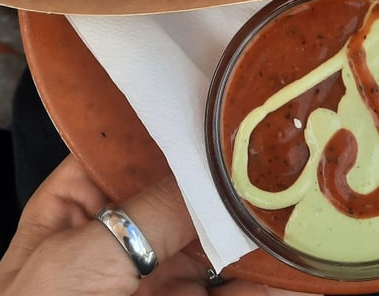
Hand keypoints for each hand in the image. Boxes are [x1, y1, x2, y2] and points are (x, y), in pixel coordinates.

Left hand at [0, 154, 315, 295]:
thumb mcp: (87, 255)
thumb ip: (154, 209)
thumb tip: (218, 168)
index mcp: (82, 202)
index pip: (131, 145)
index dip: (173, 123)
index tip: (220, 101)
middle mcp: (125, 231)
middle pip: (185, 188)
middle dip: (225, 170)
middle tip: (276, 144)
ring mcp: (159, 274)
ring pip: (216, 236)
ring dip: (252, 219)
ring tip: (297, 191)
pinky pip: (236, 288)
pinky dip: (268, 275)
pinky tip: (296, 256)